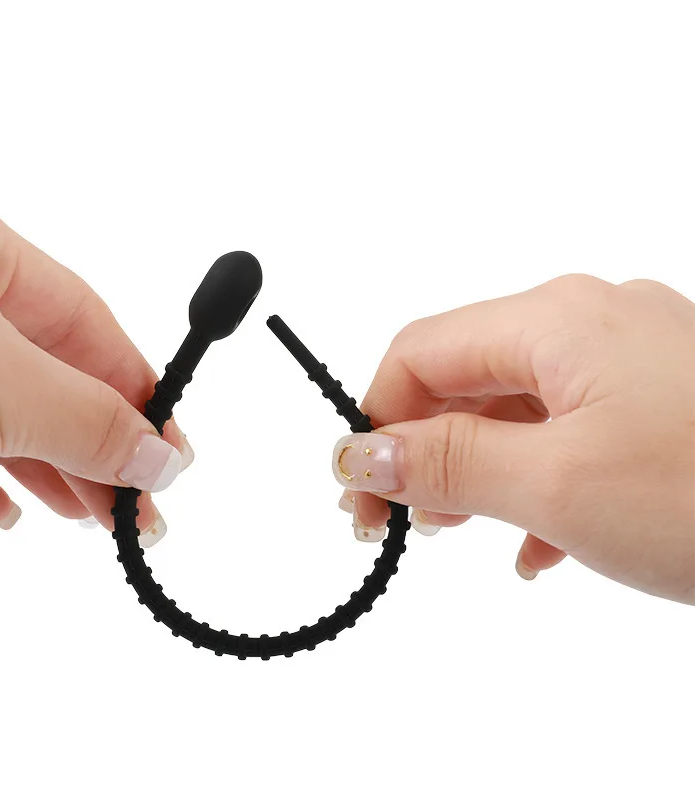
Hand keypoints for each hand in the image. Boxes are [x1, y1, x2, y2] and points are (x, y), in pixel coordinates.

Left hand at [0, 176, 191, 545]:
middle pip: (44, 371)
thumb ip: (94, 424)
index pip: (86, 322)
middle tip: (139, 507)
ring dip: (46, 470)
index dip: (138, 391)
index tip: (171, 452)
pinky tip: (1, 515)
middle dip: (96, 446)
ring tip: (90, 521)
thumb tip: (162, 458)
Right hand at [332, 274, 694, 603]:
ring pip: (513, 408)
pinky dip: (533, 481)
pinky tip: (534, 544)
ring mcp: (627, 360)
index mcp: (557, 320)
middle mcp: (588, 322)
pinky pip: (566, 430)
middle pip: (463, 377)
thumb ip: (446, 461)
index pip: (420, 351)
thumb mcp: (558, 484)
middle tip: (397, 520)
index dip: (374, 418)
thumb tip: (359, 450)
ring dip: (473, 469)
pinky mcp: (654, 402)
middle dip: (419, 448)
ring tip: (459, 529)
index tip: (358, 489)